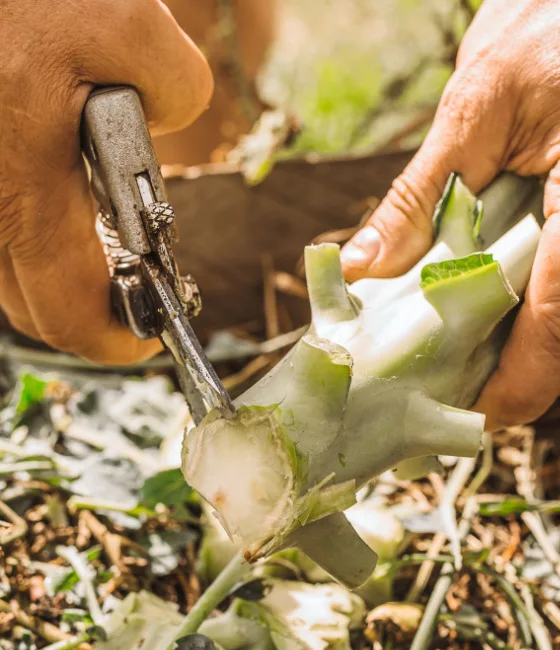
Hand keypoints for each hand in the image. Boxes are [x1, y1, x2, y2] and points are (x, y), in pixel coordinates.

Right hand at [0, 0, 211, 363]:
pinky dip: (33, 238)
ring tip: (105, 244)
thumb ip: (175, 86)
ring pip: (9, 276)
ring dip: (59, 276)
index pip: (67, 314)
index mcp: (23, 184)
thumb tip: (171, 121)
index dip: (116, 341)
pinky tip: (62, 198)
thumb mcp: (121, 20)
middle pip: (34, 308)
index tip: (150, 333)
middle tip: (136, 289)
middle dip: (91, 312)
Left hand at [341, 0, 559, 427]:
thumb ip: (420, 196)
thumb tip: (363, 268)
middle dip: (536, 377)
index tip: (478, 414)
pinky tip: (526, 306)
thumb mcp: (476, 105)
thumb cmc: (556, 29)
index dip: (520, 384)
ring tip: (492, 343)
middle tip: (469, 377)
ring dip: (556, 353)